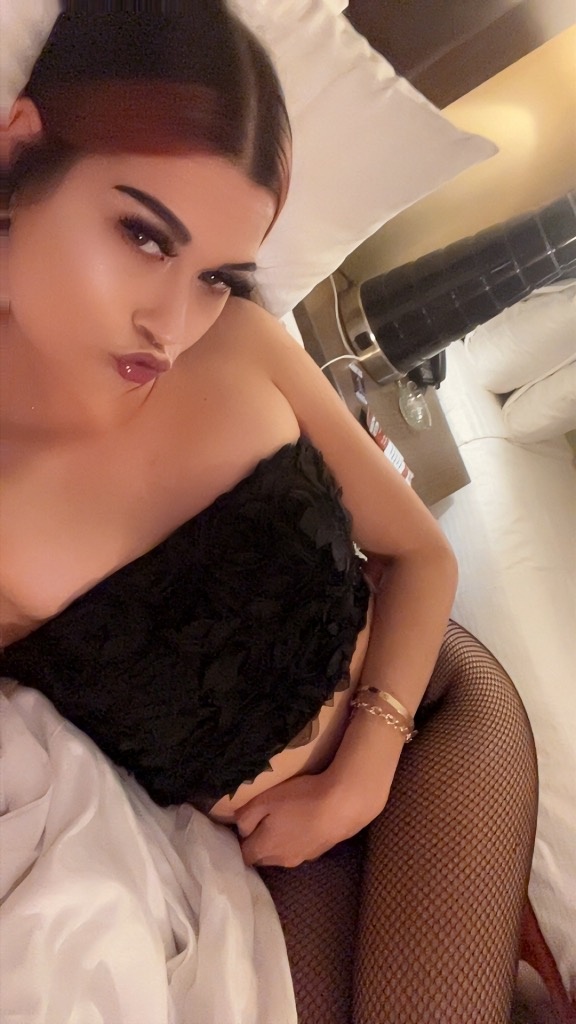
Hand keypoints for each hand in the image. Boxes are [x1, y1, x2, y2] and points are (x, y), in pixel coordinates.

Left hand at [235, 771, 384, 867]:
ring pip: (281, 855)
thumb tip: (240, 829)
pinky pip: (299, 849)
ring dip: (278, 843)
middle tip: (261, 823)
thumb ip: (246, 816)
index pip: (244, 856)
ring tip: (283, 822)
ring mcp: (302, 858)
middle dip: (258, 845)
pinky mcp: (319, 852)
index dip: (240, 842)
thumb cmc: (300, 800)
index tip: (243, 827)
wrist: (343, 805)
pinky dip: (296, 840)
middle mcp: (282, 860)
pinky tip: (303, 823)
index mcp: (265, 849)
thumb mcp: (265, 800)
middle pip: (262, 858)